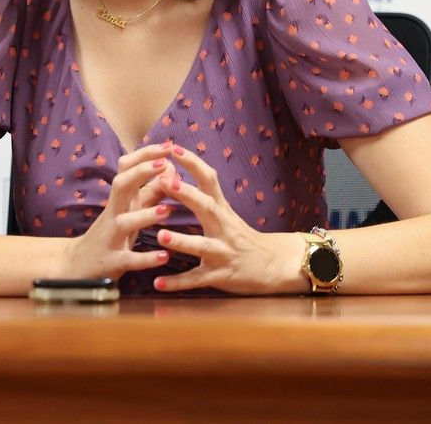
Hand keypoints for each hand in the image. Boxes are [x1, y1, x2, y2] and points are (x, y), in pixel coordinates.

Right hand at [54, 142, 178, 280]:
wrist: (76, 267)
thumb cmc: (111, 235)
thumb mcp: (128, 212)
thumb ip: (149, 193)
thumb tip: (171, 170)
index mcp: (118, 200)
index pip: (126, 168)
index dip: (146, 155)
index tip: (168, 146)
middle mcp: (112, 213)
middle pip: (120, 185)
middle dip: (141, 173)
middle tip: (165, 164)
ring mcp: (110, 237)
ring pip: (125, 222)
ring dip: (145, 215)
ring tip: (168, 210)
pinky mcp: (112, 262)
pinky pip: (129, 259)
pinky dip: (146, 258)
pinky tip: (164, 256)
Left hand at [150, 145, 303, 293]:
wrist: (273, 266)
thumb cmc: (240, 236)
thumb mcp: (225, 213)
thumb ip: (203, 196)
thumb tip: (172, 173)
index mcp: (222, 210)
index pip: (209, 180)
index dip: (192, 164)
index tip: (173, 148)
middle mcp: (224, 228)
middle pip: (207, 207)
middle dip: (187, 195)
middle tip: (165, 183)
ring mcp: (223, 253)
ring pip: (202, 247)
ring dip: (182, 241)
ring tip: (161, 236)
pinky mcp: (219, 276)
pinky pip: (196, 280)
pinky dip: (177, 283)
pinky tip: (157, 283)